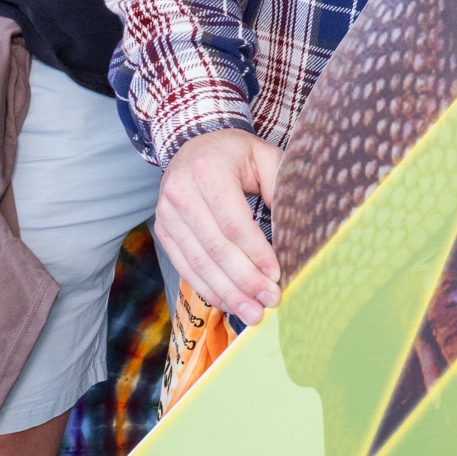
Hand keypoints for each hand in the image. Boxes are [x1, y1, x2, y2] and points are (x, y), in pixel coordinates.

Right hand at [156, 128, 282, 324]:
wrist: (194, 143)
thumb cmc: (237, 154)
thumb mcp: (265, 157)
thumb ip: (280, 188)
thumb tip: (293, 231)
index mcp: (208, 170)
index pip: (233, 223)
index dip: (255, 253)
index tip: (276, 275)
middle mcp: (180, 192)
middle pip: (215, 247)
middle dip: (244, 280)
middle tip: (269, 302)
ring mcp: (166, 213)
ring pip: (198, 262)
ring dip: (227, 292)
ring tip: (252, 312)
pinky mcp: (163, 230)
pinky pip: (184, 265)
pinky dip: (207, 287)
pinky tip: (228, 302)